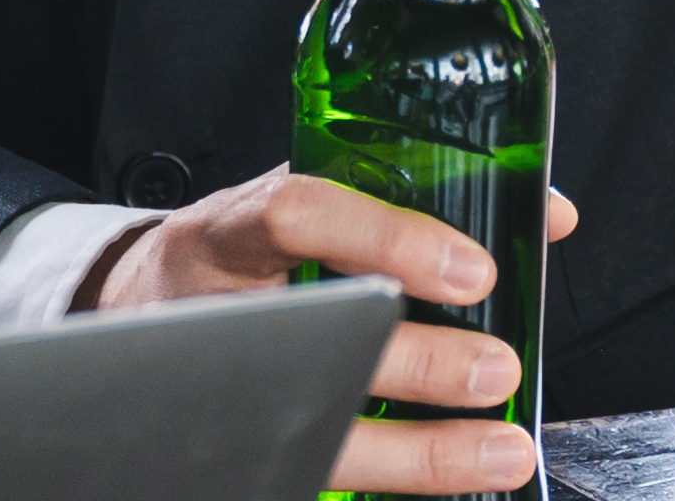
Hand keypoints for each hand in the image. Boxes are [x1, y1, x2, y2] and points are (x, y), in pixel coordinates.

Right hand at [85, 166, 576, 496]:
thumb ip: (401, 202)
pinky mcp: (233, 452)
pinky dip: (391, 484)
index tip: (473, 269)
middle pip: (314, 341)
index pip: (296, 216)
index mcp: (225, 233)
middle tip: (498, 367)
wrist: (129, 317)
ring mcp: (215, 393)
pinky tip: (449, 482)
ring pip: (318, 436)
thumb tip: (546, 215)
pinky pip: (310, 477)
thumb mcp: (290, 206)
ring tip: (502, 449)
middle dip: (420, 363)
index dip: (387, 241)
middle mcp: (211, 313)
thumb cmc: (230, 259)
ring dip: (425, 452)